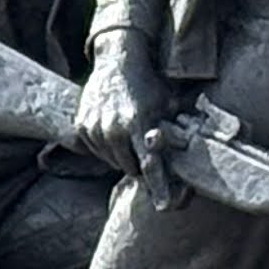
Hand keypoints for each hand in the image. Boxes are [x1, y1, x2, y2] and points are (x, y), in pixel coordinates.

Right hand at [74, 38, 178, 202]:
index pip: (150, 164)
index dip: (158, 186)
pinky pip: (95, 151)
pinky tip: (112, 129)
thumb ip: (172, 130)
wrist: (116, 62)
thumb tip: (186, 152)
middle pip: (129, 167)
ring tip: (127, 135)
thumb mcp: (165, 104)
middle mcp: (114, 130)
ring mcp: (95, 130)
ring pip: (111, 161)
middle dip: (138, 164)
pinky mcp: (82, 128)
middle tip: (143, 149)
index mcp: (139, 124)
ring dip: (121, 156)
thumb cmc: (146, 83)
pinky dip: (105, 147)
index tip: (163, 206)